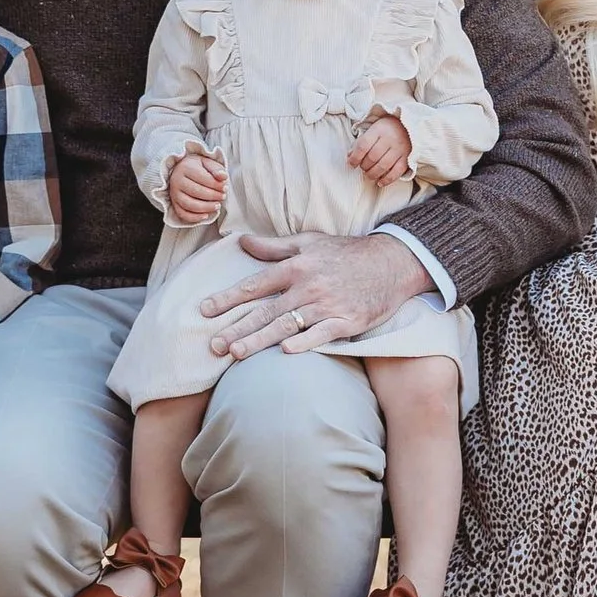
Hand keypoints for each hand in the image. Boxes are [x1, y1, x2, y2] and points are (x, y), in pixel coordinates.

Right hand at [165, 146, 229, 225]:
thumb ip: (217, 169)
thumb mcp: (208, 163)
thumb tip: (223, 177)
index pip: (203, 178)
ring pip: (189, 205)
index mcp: (185, 167)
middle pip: (196, 192)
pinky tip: (206, 215)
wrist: (182, 170)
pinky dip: (195, 217)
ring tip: (217, 206)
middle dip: (213, 196)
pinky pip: (183, 214)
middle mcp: (177, 180)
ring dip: (206, 208)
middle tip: (223, 196)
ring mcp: (174, 193)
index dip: (216, 185)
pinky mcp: (174, 203)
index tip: (225, 187)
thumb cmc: (197, 167)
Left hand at [198, 229, 427, 360]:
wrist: (391, 262)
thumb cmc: (345, 252)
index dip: (228, 298)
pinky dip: (304, 342)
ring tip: (236, 354)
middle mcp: (308, 286)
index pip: (255, 284)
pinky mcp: (347, 321)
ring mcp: (327, 305)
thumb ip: (274, 247)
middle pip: (266, 311)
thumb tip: (242, 242)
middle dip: (237, 328)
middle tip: (213, 345)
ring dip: (259, 340)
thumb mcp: (309, 242)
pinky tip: (285, 351)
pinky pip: (322, 334)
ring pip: (287, 325)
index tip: (205, 310)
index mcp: (296, 266)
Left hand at [347, 112, 412, 188]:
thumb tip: (350, 158)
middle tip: (362, 168)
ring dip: (373, 174)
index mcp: (379, 129)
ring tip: (369, 174)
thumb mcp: (372, 131)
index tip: (351, 164)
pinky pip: (396, 172)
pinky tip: (380, 182)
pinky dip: (387, 180)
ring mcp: (400, 148)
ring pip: (383, 166)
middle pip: (373, 157)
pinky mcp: (407, 157)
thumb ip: (360, 143)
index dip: (355, 157)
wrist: (407, 126)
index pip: (363, 145)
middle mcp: (391, 138)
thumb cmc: (385, 130)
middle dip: (364, 166)